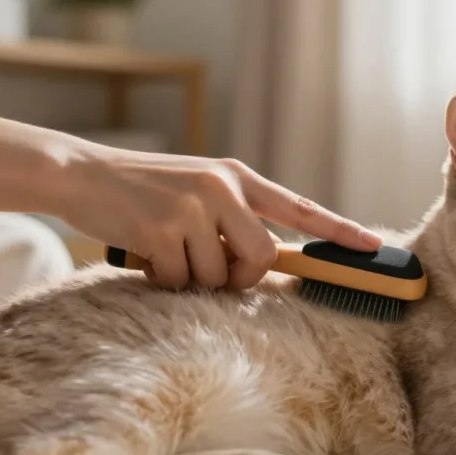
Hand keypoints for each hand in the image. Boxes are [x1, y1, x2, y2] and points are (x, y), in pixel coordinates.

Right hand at [59, 147, 382, 288]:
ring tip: (165, 248)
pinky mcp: (163, 230)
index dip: (338, 230)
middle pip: (263, 257)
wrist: (83, 173)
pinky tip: (144, 252)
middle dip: (240, 276)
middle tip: (208, 266)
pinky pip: (180, 281)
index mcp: (238, 177)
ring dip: (192, 277)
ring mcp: (193, 207)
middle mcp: (223, 188)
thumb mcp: (199, 191)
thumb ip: (236, 219)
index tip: (372, 246)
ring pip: (219, 275)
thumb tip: (272, 262)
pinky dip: (161, 279)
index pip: (299, 208)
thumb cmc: (146, 192)